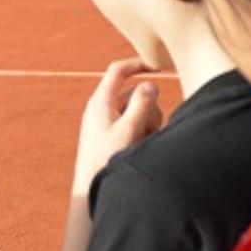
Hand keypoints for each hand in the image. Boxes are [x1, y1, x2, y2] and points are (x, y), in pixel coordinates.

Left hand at [72, 58, 163, 194]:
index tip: (159, 64)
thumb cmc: (106, 160)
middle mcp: (103, 108)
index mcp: (100, 101)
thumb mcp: (128, 130)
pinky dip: (144, 133)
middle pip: (137, 94)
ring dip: (149, 124)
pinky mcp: (115, 134)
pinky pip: (138, 125)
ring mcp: (110, 121)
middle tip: (145, 131)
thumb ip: (141, 105)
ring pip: (141, 111)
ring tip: (141, 143)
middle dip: (149, 109)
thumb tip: (150, 83)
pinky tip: (140, 148)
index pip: (118, 71)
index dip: (138, 63)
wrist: (92, 187)